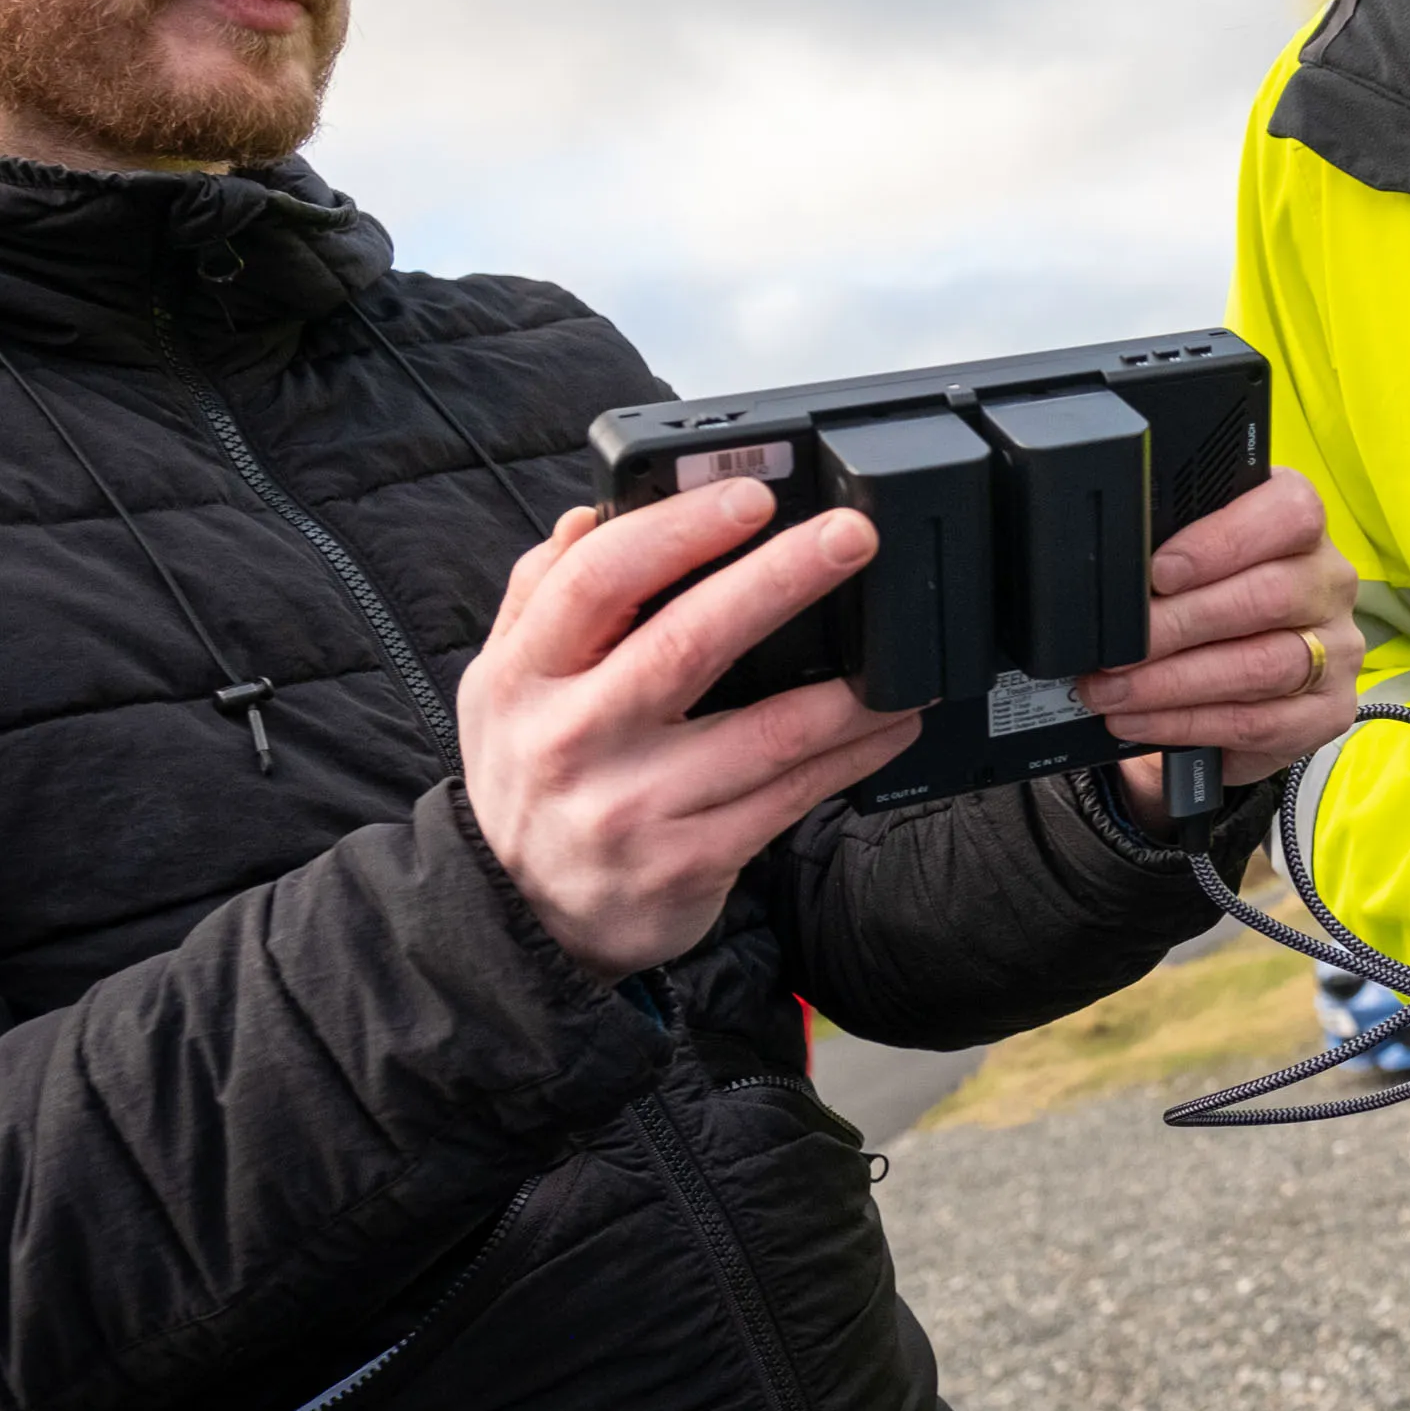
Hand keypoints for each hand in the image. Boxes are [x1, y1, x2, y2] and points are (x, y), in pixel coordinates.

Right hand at [464, 480, 925, 978]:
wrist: (530, 915)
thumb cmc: (533, 775)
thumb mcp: (503, 684)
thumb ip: (541, 594)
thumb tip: (591, 515)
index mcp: (523, 674)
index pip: (597, 581)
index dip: (678, 530)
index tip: (751, 495)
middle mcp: (574, 738)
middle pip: (687, 641)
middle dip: (781, 579)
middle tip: (853, 536)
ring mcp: (634, 805)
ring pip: (764, 732)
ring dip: (849, 688)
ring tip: (906, 649)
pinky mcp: (690, 860)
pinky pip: (791, 797)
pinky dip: (853, 755)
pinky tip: (893, 721)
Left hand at [1075, 467, 1359, 806]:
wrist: (1231, 683)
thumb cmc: (1205, 606)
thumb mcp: (1188, 565)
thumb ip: (1166, 556)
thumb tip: (1112, 570)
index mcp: (1300, 527)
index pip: (1290, 513)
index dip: (1222, 541)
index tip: (1160, 571)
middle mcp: (1330, 583)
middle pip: (1269, 596)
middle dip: (1179, 625)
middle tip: (1117, 648)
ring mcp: (1337, 650)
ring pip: (1262, 665)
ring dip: (1174, 682)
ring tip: (1115, 690)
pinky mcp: (1327, 711)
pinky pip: (1257, 721)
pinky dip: (1189, 724)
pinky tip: (1142, 720)